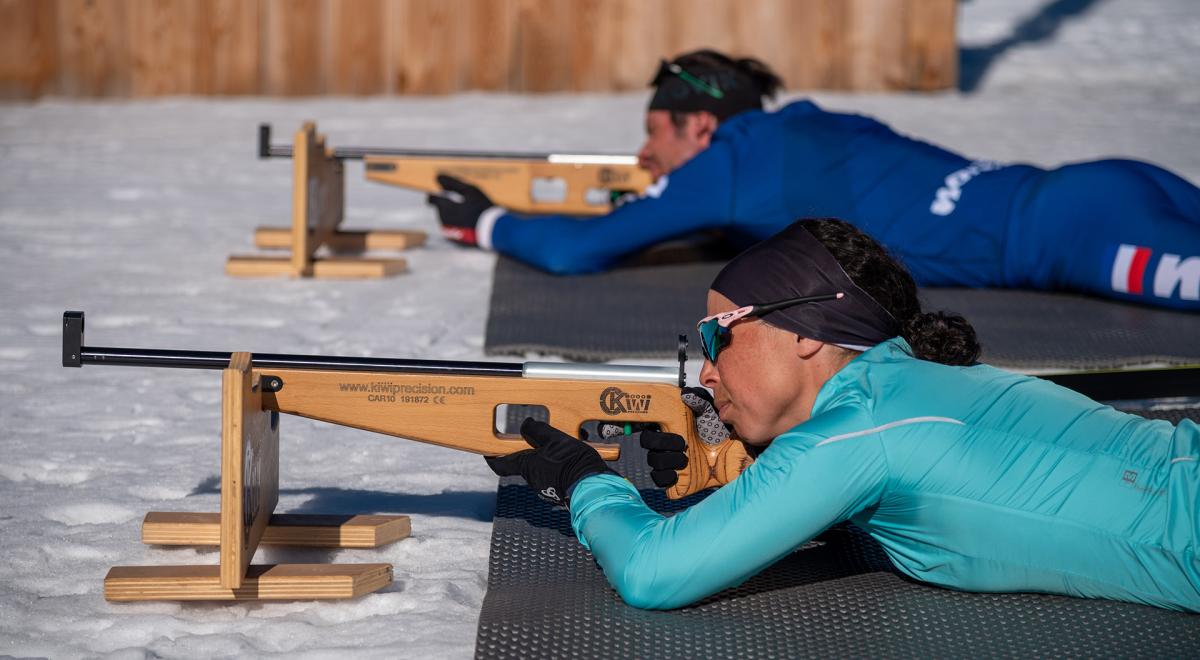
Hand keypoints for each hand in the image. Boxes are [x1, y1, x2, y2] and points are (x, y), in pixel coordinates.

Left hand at [426, 174, 496, 246]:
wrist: (493, 232)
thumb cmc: (482, 208)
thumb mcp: (469, 190)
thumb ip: (452, 183)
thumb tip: (437, 176)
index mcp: (445, 207)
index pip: (432, 199)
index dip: (437, 195)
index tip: (446, 194)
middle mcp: (443, 220)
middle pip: (441, 209)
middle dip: (449, 206)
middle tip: (466, 205)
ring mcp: (448, 232)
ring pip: (446, 220)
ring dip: (454, 216)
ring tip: (470, 215)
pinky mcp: (454, 241)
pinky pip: (453, 230)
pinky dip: (459, 226)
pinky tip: (471, 225)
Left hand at [485, 418, 617, 505]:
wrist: (594, 488)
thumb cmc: (573, 464)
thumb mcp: (555, 439)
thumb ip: (538, 431)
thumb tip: (526, 424)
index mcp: (527, 466)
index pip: (501, 464)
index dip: (492, 457)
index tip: (488, 451)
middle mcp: (533, 479)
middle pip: (527, 461)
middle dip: (536, 448)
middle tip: (548, 436)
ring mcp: (546, 488)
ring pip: (544, 466)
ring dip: (553, 454)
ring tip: (571, 442)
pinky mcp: (560, 491)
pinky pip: (556, 473)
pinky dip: (562, 463)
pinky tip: (576, 455)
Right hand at [599, 387, 731, 487]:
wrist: (733, 454)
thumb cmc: (718, 432)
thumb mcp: (710, 412)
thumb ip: (699, 401)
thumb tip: (685, 394)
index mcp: (670, 428)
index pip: (649, 426)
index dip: (649, 426)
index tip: (664, 427)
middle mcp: (665, 445)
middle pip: (646, 442)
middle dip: (662, 442)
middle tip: (682, 443)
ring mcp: (669, 463)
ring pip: (653, 461)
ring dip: (667, 459)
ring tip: (685, 458)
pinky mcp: (675, 480)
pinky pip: (659, 480)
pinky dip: (665, 477)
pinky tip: (678, 473)